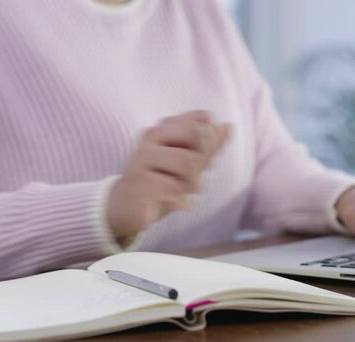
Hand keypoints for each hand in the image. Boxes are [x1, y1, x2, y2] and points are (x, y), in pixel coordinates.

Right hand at [107, 111, 230, 239]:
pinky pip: (174, 187)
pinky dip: (181, 200)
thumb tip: (229, 126)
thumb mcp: (188, 163)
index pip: (201, 121)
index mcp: (165, 128)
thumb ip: (207, 145)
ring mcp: (142, 157)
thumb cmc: (160, 183)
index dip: (209, 143)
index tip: (197, 159)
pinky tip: (173, 203)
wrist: (125, 208)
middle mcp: (151, 136)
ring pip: (188, 163)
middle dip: (202, 160)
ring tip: (182, 192)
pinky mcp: (138, 181)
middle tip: (192, 178)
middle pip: (197, 134)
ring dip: (193, 184)